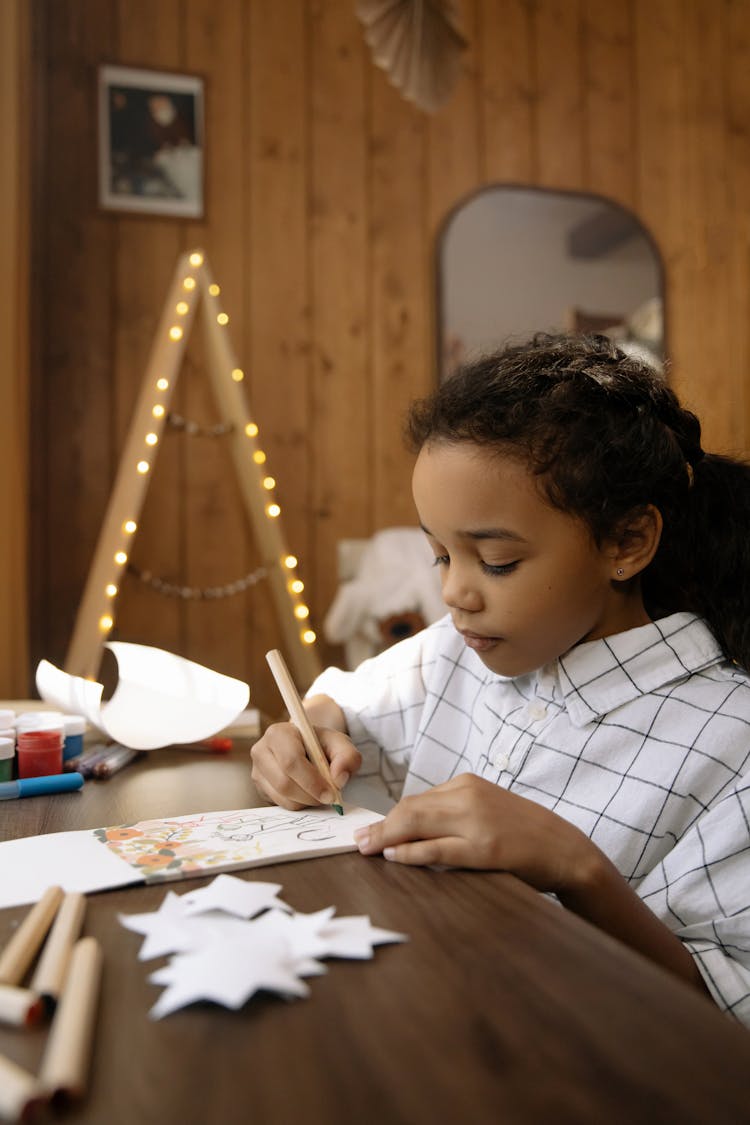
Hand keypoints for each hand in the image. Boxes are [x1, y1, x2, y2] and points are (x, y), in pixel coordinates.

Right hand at [250, 722, 361, 810]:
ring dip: (306, 801)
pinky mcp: (260, 789)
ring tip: (319, 791)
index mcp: (279, 733)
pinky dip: (299, 804)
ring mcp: (257, 772)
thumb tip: (339, 779)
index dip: (312, 781)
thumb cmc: (322, 745)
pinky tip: (307, 792)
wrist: (309, 748)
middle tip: (329, 797)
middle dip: (311, 795)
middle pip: (284, 783)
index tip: (331, 793)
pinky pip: (280, 805)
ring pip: (282, 798)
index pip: (291, 761)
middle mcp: (261, 751)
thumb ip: (347, 757)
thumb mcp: (341, 744)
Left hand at [353, 773, 595, 894]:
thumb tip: (410, 827)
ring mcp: (477, 821)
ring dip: (387, 837)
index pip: (417, 799)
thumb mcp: (486, 810)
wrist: (565, 849)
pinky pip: (438, 848)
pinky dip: (411, 852)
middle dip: (380, 826)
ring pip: (418, 823)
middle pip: (411, 808)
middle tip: (357, 841)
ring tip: (366, 848)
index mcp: (469, 784)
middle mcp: (469, 796)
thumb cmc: (523, 833)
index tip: (368, 829)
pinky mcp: (484, 848)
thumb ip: (454, 812)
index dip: (388, 816)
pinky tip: (394, 856)